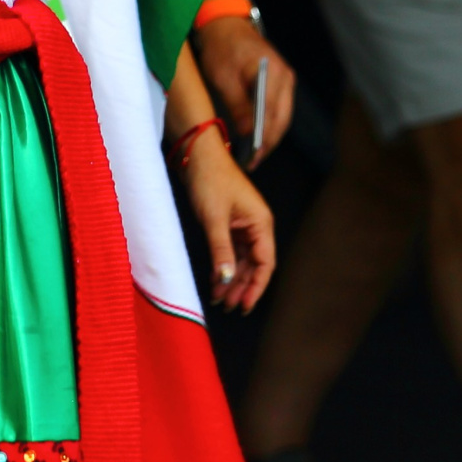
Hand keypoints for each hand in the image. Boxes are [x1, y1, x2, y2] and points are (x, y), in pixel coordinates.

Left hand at [178, 128, 274, 311]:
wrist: (197, 154)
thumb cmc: (210, 179)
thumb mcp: (214, 219)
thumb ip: (221, 251)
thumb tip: (226, 279)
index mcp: (261, 224)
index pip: (265, 264)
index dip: (256, 287)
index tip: (244, 306)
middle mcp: (256, 226)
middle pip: (254, 265)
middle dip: (241, 287)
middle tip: (227, 307)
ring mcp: (243, 225)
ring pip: (241, 260)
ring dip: (231, 279)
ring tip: (218, 298)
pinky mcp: (230, 223)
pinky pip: (231, 251)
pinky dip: (223, 265)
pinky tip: (215, 279)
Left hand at [195, 18, 295, 166]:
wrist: (224, 24)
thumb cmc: (221, 47)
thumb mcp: (223, 78)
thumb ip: (238, 106)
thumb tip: (249, 134)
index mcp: (272, 73)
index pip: (272, 114)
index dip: (264, 140)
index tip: (253, 158)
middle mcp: (285, 76)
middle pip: (282, 119)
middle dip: (268, 143)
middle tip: (253, 162)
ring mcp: (285, 79)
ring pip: (282, 116)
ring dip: (270, 136)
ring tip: (254, 155)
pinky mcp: (280, 82)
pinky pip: (278, 108)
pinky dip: (269, 124)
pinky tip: (257, 136)